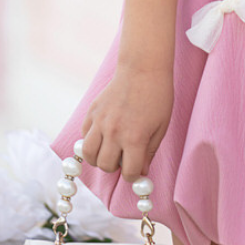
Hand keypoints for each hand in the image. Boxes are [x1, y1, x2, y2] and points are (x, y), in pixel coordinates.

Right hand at [77, 63, 173, 183]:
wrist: (142, 69)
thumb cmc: (157, 97)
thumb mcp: (161, 127)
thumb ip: (149, 152)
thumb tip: (141, 171)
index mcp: (134, 138)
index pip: (129, 172)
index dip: (134, 175)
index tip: (136, 170)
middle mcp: (114, 132)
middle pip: (105, 166)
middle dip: (115, 167)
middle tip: (124, 158)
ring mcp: (100, 122)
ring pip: (89, 154)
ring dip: (98, 158)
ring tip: (109, 151)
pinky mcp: (92, 112)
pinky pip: (84, 136)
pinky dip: (91, 141)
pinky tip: (103, 136)